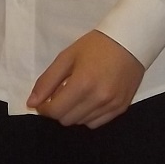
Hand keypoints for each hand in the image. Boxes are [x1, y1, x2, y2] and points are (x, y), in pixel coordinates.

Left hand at [28, 30, 145, 128]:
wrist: (132, 41)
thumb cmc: (97, 45)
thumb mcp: (67, 56)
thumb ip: (47, 81)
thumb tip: (32, 103)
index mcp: (83, 84)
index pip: (55, 111)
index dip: (44, 108)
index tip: (44, 99)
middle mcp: (98, 98)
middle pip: (67, 120)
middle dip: (59, 109)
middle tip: (62, 93)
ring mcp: (112, 105)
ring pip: (81, 122)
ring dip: (74, 112)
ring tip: (79, 94)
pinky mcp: (121, 108)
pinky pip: (96, 123)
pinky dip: (88, 115)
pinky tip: (91, 100)